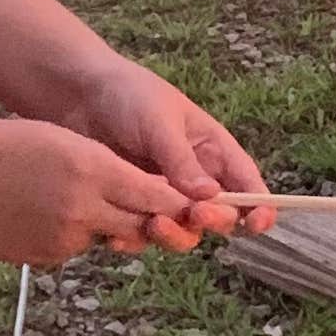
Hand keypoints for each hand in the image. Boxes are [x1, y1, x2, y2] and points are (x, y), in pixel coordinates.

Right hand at [0, 119, 222, 265]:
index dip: (182, 200)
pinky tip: (45, 211)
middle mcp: (82, 209)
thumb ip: (104, 164)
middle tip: (170, 210)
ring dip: (110, 221)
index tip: (202, 202)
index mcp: (89, 169)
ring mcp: (61, 239)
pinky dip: (75, 231)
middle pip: (141, 221)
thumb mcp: (57, 139)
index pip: (155, 193)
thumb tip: (144, 191)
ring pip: (107, 234)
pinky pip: (76, 246)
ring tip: (80, 195)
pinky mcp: (44, 258)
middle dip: (156, 216)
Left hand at [58, 55, 274, 238]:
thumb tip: (212, 197)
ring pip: (183, 232)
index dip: (259, 207)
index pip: (247, 184)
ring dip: (174, 235)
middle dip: (212, 221)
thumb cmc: (127, 94)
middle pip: (219, 217)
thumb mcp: (159, 122)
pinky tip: (116, 236)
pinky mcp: (132, 207)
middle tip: (193, 214)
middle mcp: (193, 179)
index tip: (257, 224)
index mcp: (212, 151)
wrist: (76, 94)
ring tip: (152, 223)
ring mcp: (163, 196)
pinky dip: (134, 241)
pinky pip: (142, 235)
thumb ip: (182, 160)